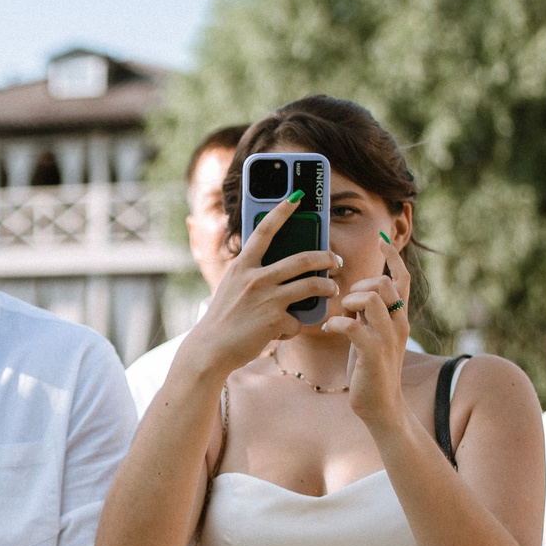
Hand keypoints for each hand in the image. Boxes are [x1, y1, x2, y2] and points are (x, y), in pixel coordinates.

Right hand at [175, 193, 340, 382]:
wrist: (209, 349)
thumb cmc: (223, 318)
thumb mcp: (232, 286)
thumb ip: (253, 273)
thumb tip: (282, 266)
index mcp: (242, 266)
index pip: (264, 230)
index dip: (282, 211)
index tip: (298, 196)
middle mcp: (255, 278)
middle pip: (303, 259)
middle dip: (326, 257)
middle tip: (335, 260)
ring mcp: (267, 300)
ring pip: (312, 286)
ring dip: (327, 287)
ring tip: (332, 289)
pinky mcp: (275, 322)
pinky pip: (297, 321)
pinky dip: (293, 327)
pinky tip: (283, 331)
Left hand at [324, 228, 412, 429]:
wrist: (381, 406)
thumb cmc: (369, 369)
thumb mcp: (371, 334)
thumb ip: (367, 314)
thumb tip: (353, 293)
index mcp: (399, 317)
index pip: (402, 278)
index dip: (392, 256)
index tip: (381, 238)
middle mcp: (398, 323)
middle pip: (384, 283)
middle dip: (359, 285)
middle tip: (347, 304)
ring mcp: (387, 338)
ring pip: (371, 299)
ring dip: (349, 302)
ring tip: (340, 316)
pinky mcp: (373, 354)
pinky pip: (354, 326)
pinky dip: (337, 323)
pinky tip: (329, 331)